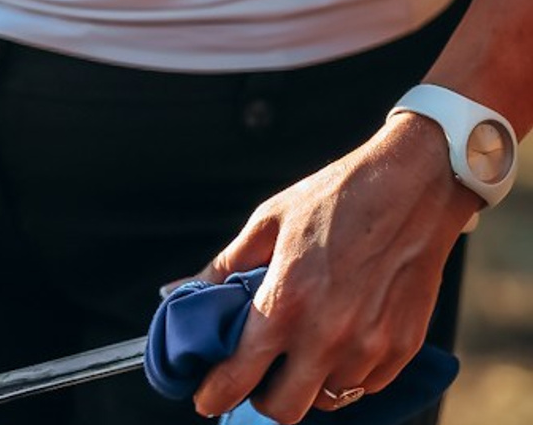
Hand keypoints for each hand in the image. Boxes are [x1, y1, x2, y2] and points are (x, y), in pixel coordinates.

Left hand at [189, 114, 480, 422]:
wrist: (412, 188)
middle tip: (254, 372)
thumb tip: (177, 292)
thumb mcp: (268, 223)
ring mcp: (370, 349)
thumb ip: (223, 268)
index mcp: (287, 302)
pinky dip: (344, 373)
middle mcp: (328, 336)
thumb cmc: (335, 199)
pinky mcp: (403, 350)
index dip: (215, 394)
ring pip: (326, 399)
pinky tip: (336, 337)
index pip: (241, 375)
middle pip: (283, 408)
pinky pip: (364, 386)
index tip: (205, 398)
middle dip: (260, 396)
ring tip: (299, 345)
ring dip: (306, 382)